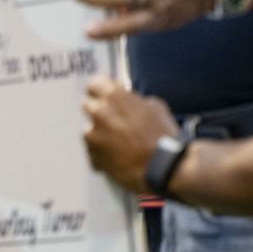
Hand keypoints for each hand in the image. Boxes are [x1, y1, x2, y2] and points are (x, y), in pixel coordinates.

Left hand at [82, 77, 179, 191]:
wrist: (164, 167)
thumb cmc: (163, 135)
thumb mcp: (155, 107)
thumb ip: (134, 100)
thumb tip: (128, 101)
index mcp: (114, 95)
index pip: (94, 84)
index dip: (100, 91)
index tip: (102, 95)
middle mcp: (99, 112)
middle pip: (87, 105)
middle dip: (98, 112)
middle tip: (112, 121)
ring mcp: (93, 135)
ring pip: (89, 130)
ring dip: (99, 135)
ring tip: (119, 144)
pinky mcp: (93, 155)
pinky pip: (93, 152)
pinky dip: (102, 154)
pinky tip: (118, 158)